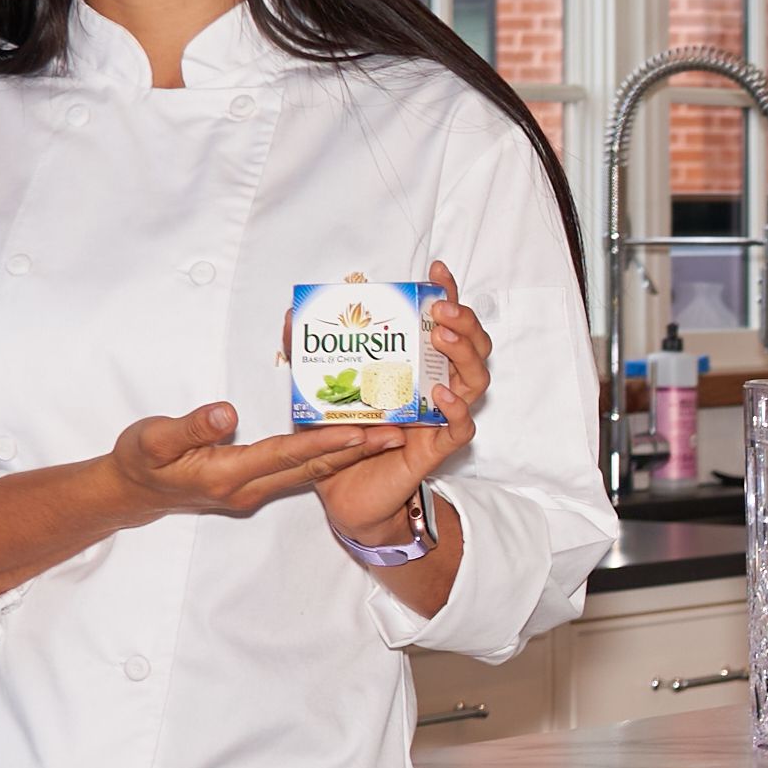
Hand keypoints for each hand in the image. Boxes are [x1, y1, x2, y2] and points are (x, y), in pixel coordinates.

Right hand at [98, 267, 493, 541]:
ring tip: (388, 433)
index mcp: (227, 476)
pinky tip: (348, 436)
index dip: (324, 442)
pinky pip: (298, 469)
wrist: (132, 491)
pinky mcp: (254, 484)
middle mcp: (248, 488)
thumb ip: (192, 427)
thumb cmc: (140, 460)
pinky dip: (325, 453)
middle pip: (310, 468)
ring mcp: (253, 490)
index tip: (361, 429)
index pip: (285, 456)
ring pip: (310, 471)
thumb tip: (227, 411)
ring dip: (348, 454)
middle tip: (397, 432)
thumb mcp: (154, 439)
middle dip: (355, 451)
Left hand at [304, 268, 493, 544]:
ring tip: (443, 338)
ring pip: (476, 379)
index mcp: (416, 366)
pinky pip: (461, 427)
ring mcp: (440, 417)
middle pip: (473, 346)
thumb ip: (308, 356)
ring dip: (464, 354)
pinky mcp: (436, 448)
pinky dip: (456, 409)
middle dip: (464, 321)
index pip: (443, 323)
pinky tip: (441, 395)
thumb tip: (291, 316)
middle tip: (441, 310)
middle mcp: (435, 386)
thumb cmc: (341, 440)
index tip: (435, 272)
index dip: (446, 294)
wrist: (344, 495)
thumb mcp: (320, 391)